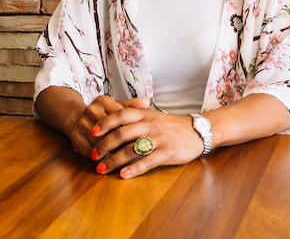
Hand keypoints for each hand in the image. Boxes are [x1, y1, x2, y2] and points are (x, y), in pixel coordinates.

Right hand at [67, 95, 149, 157]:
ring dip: (112, 151)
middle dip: (122, 141)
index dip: (131, 128)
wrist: (76, 117)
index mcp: (103, 101)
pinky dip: (100, 157)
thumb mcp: (117, 106)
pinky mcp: (75, 139)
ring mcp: (81, 125)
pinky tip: (109, 160)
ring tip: (125, 157)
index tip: (142, 136)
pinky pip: (90, 151)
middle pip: (110, 130)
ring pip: (100, 142)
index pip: (120, 116)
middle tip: (135, 149)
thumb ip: (132, 105)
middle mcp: (91, 111)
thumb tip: (147, 103)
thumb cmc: (104, 113)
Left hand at [89, 105, 203, 178]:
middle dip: (104, 145)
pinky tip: (123, 175)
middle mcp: (151, 124)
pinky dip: (134, 169)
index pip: (121, 115)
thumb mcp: (154, 116)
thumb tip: (111, 117)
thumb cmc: (171, 126)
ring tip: (101, 169)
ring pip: (132, 149)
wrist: (197, 131)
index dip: (105, 123)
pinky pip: (148, 161)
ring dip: (114, 160)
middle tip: (93, 155)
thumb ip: (135, 116)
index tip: (91, 133)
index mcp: (146, 114)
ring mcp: (160, 138)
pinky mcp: (168, 152)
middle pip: (123, 133)